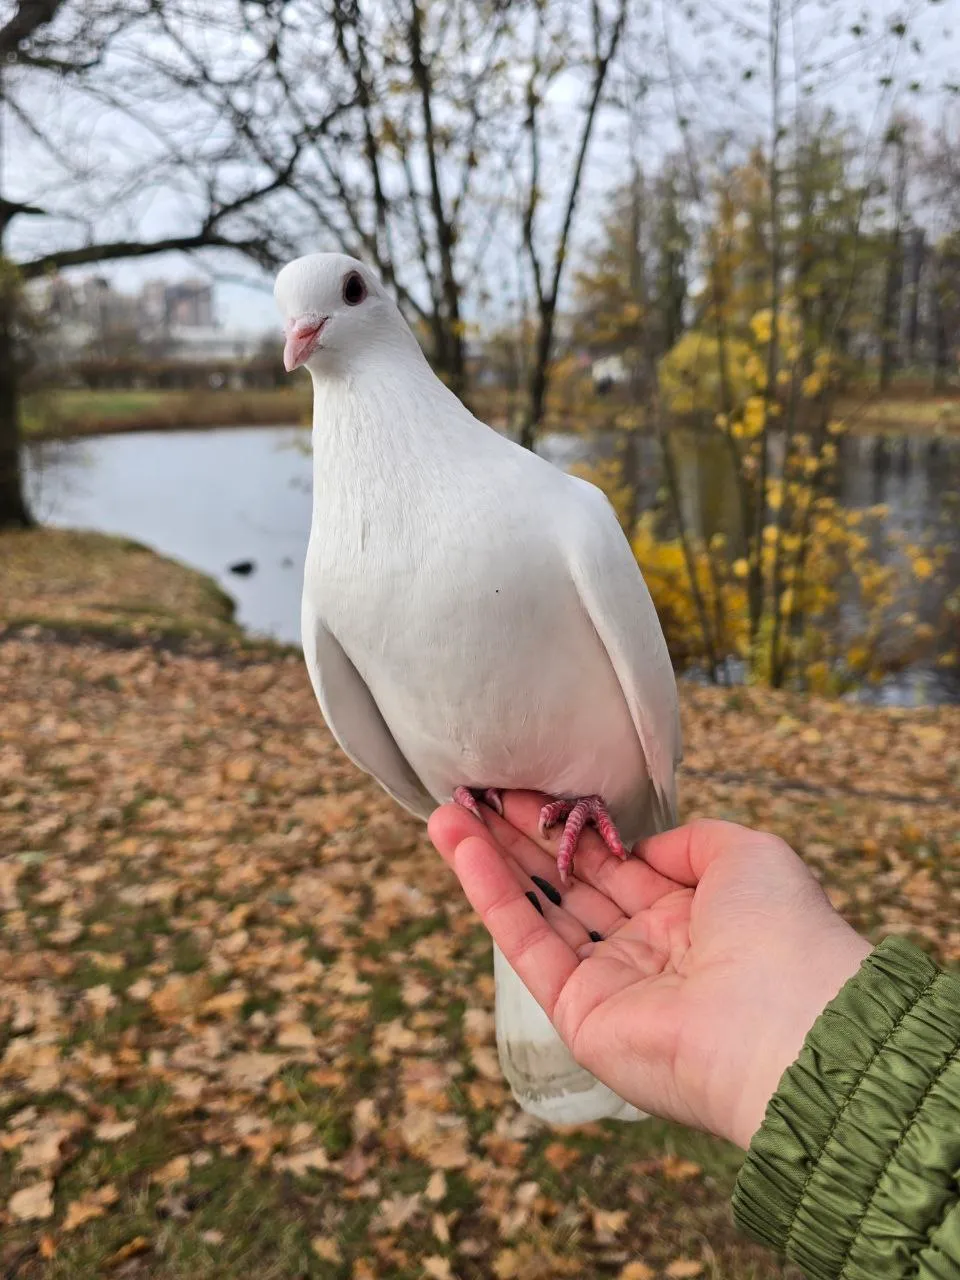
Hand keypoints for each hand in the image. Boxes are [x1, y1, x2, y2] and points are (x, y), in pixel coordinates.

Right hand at [428, 793, 870, 1148]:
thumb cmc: (781, 932)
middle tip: (475, 793)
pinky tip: (459, 847)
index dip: (571, 826)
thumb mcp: (749, 855)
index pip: (615, 863)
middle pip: (569, 883)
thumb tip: (642, 847)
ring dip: (490, 860)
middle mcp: (649, 950)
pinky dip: (490, 895)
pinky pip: (527, 944)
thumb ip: (692, 841)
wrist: (788, 1023)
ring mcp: (611, 984)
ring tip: (447, 813)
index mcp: (692, 916)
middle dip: (521, 837)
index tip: (529, 787)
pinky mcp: (578, 1014)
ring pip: (539, 910)